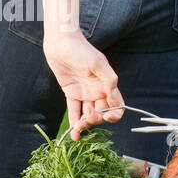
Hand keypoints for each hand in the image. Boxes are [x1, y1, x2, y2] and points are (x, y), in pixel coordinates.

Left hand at [42, 27, 124, 141]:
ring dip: (85, 124)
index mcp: (107, 84)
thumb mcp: (98, 63)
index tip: (106, 116)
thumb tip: (115, 100)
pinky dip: (74, 122)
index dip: (114, 114)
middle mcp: (97, 90)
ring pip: (88, 114)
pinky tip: (74, 135)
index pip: (116, 105)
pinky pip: (74, 110)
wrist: (61, 42)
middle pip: (101, 112)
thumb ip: (109, 81)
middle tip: (88, 119)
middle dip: (96, 119)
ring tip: (78, 129)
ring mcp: (84, 92)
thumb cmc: (81, 50)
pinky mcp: (71, 92)